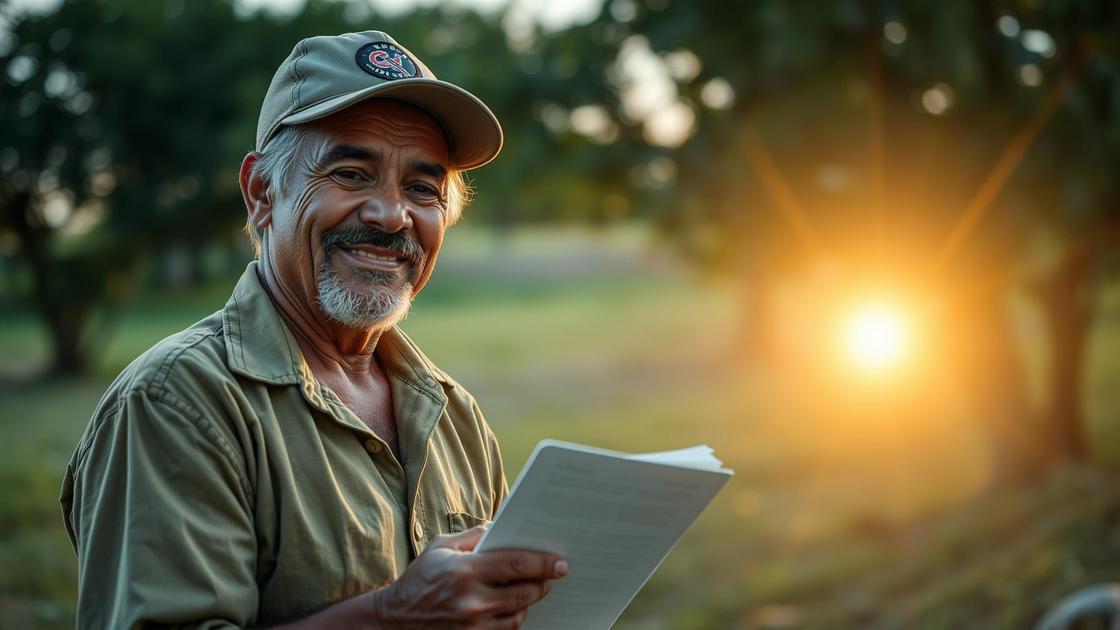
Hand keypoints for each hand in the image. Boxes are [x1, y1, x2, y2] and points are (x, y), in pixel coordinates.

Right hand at [372, 525, 567, 628]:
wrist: (395, 618)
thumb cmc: (420, 578)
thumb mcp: (441, 547)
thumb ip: (473, 535)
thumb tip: (501, 528)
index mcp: (464, 570)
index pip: (516, 565)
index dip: (543, 563)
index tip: (560, 562)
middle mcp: (470, 600)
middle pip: (524, 593)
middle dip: (543, 583)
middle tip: (554, 575)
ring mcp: (472, 625)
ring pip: (518, 614)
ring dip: (530, 601)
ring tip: (533, 589)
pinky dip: (513, 618)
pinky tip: (513, 606)